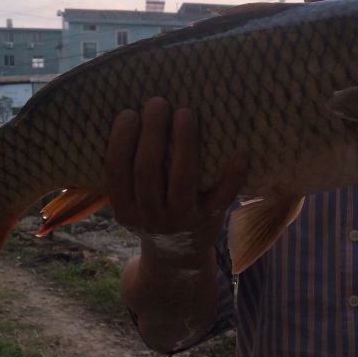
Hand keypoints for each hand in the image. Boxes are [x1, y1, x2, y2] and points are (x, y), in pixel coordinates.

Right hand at [107, 97, 246, 251]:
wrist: (178, 254)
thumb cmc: (151, 212)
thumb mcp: (131, 203)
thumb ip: (126, 173)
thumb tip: (128, 114)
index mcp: (125, 211)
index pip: (117, 172)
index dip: (121, 141)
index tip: (128, 112)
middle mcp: (151, 218)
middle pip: (147, 171)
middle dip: (152, 133)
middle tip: (157, 102)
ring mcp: (183, 219)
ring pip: (182, 179)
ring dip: (184, 143)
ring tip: (185, 112)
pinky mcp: (211, 218)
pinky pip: (223, 195)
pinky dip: (233, 173)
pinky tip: (239, 150)